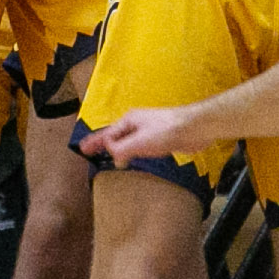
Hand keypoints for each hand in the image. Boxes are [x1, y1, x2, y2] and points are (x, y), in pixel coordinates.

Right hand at [82, 105, 202, 164]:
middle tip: (91, 152)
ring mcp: (150, 130)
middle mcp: (138, 123)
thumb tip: (113, 156)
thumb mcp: (138, 141)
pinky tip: (134, 157)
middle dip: (104, 144)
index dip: (94, 142)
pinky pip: (142, 145)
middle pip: (116, 135)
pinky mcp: (162, 138)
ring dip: (119, 148)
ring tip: (110, 156)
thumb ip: (121, 149)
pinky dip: (134, 152)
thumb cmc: (168, 130)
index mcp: (129, 120)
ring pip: (129, 140)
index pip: (107, 134)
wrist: (195, 128)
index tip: (82, 148)